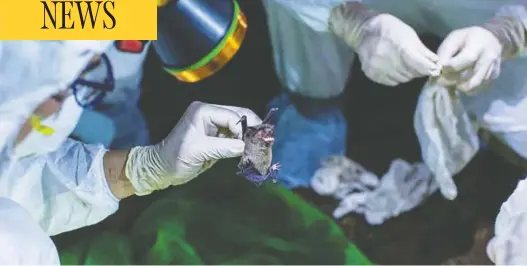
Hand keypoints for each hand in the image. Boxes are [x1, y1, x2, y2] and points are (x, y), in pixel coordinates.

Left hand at [124, 101, 261, 194]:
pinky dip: (243, 143)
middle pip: (240, 116)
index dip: (246, 129)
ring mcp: (213, 122)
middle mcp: (210, 112)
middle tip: (265, 145)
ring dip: (249, 137)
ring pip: (239, 125)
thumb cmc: (176, 158)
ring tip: (260, 150)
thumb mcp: (200, 152)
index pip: (233, 116)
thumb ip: (225, 147)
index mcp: (204, 111)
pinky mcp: (215, 134)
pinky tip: (250, 152)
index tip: (256, 145)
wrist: (161, 169)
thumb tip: (247, 146)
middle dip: (252, 130)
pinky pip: (234, 135)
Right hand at [329, 3, 440, 85]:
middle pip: (410, 73)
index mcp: (398, 46)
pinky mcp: (371, 73)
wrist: (365, 31)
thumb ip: (422, 51)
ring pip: (401, 79)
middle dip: (417, 71)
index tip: (433, 70)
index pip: (418, 64)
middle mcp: (386, 58)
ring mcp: (377, 67)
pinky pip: (391, 82)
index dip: (427, 69)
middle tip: (418, 66)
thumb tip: (436, 63)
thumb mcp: (409, 35)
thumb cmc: (391, 30)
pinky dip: (396, 78)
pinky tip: (394, 69)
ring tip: (405, 66)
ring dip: (407, 75)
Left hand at [437, 15, 524, 93]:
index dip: (451, 67)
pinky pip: (479, 89)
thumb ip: (445, 53)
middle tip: (442, 79)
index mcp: (478, 45)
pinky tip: (462, 82)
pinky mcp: (494, 78)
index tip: (442, 68)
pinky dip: (468, 89)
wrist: (492, 38)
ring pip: (473, 87)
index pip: (466, 60)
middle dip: (451, 81)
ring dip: (459, 87)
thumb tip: (438, 70)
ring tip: (452, 81)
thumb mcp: (454, 38)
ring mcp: (493, 70)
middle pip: (469, 79)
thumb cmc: (468, 38)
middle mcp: (489, 59)